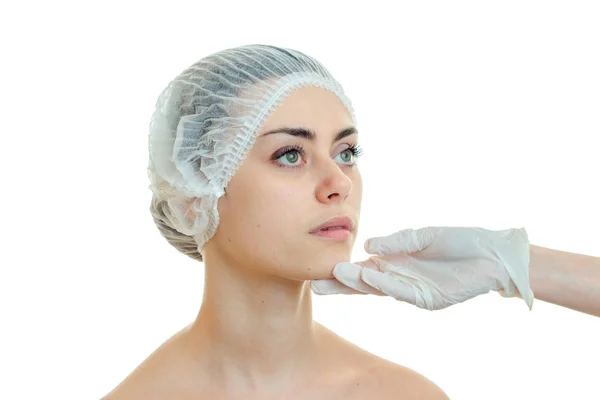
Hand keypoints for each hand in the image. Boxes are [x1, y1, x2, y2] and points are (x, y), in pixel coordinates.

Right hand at [311, 227, 533, 310]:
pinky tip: (370, 277)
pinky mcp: (429, 299)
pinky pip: (403, 291)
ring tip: (337, 274)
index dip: (343, 271)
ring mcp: (413, 291)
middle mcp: (400, 279)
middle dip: (341, 285)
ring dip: (359, 283)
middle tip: (316, 285)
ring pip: (380, 289)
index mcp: (396, 263)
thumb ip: (397, 241)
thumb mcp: (424, 235)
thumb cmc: (460, 242)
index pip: (364, 269)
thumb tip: (367, 245)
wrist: (493, 256)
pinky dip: (385, 284)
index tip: (321, 269)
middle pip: (364, 284)